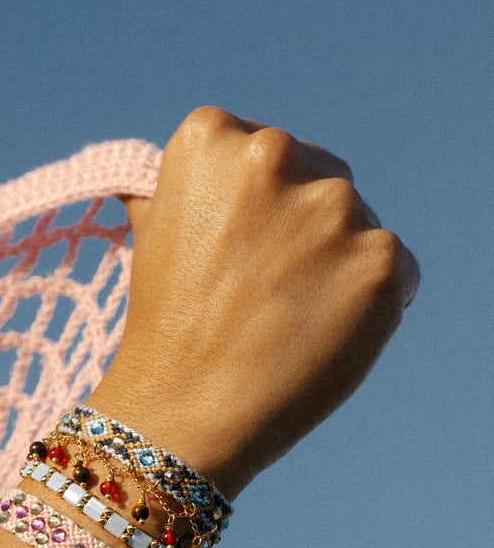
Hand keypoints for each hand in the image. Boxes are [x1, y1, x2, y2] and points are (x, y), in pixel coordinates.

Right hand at [103, 107, 417, 497]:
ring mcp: (334, 207)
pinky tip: (322, 331)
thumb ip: (183, 187)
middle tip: (261, 288)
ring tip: (288, 316)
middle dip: (301, 223)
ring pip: (357, 223)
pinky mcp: (381, 258)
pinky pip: (395, 269)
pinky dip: (370, 301)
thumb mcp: (152, 233)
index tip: (229, 248)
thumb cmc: (164, 326)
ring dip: (337, 262)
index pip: (257, 148)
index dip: (250, 203)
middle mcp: (274, 155)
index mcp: (212, 138)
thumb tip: (187, 170)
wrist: (184, 410)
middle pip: (316, 173)